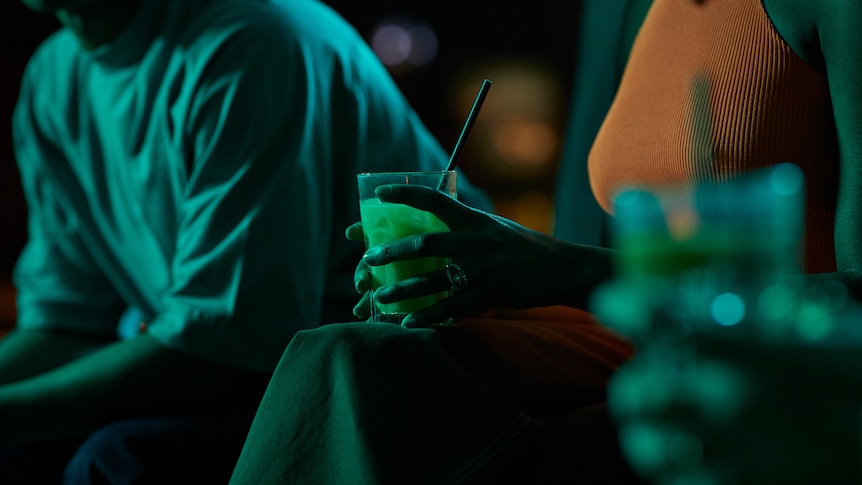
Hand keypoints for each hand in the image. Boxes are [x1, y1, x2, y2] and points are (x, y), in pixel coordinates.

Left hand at [345, 184, 610, 326]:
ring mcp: (479, 269)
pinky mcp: (486, 293)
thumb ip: (469, 225)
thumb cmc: (529, 247)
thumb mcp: (498, 227)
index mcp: (474, 220)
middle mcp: (474, 241)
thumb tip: (442, 220)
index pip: (434, 200)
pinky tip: (407, 322)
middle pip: (423, 245)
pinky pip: (449, 307)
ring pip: (430, 280)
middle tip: (368, 258)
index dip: (404, 195)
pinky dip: (426, 316)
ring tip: (379, 296)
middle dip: (391, 252)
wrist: (562, 269)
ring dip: (401, 290)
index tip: (378, 196)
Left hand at [609, 328, 861, 484]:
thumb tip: (727, 303)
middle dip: (633, 385)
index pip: (661, 319)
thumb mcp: (818, 333)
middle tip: (644, 381)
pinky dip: (675, 473)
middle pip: (637, 393)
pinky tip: (686, 463)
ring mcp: (731, 453)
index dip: (627, 306)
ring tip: (656, 429)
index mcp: (747, 353)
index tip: (613, 301)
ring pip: (647, 446)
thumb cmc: (856, 378)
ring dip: (646, 433)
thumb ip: (762, 320)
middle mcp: (727, 402)